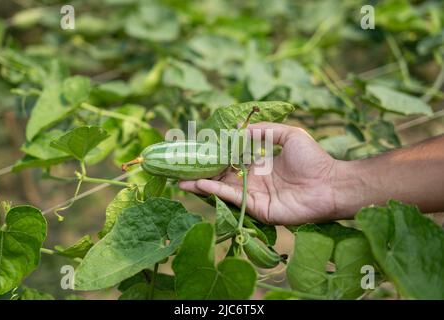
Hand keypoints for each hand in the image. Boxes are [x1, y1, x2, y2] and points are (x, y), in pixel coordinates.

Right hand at [179, 122, 341, 224]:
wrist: (331, 184)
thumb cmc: (314, 158)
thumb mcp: (289, 134)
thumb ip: (264, 130)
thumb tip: (238, 128)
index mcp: (259, 164)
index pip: (230, 160)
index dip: (213, 156)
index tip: (196, 151)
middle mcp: (252, 181)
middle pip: (221, 176)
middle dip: (201, 173)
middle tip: (180, 169)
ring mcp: (254, 196)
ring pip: (223, 189)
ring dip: (202, 184)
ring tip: (181, 181)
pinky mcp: (257, 209)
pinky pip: (234, 199)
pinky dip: (216, 192)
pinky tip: (201, 184)